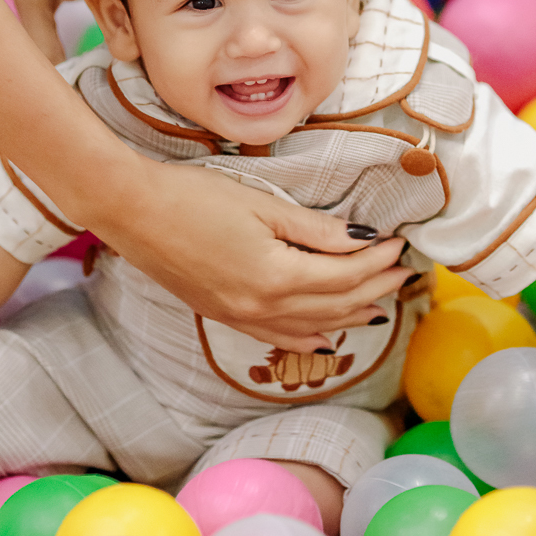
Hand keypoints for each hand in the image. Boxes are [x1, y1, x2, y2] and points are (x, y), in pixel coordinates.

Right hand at [104, 164, 409, 352]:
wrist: (132, 212)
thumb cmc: (192, 198)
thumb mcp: (261, 205)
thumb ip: (314, 229)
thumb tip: (361, 238)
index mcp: (275, 277)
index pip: (344, 276)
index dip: (377, 261)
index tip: (400, 243)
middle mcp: (261, 308)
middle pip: (334, 306)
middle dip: (374, 289)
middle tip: (404, 273)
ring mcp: (240, 317)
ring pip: (311, 327)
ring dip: (350, 317)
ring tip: (381, 304)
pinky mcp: (224, 315)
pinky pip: (277, 338)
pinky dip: (309, 338)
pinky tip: (326, 338)